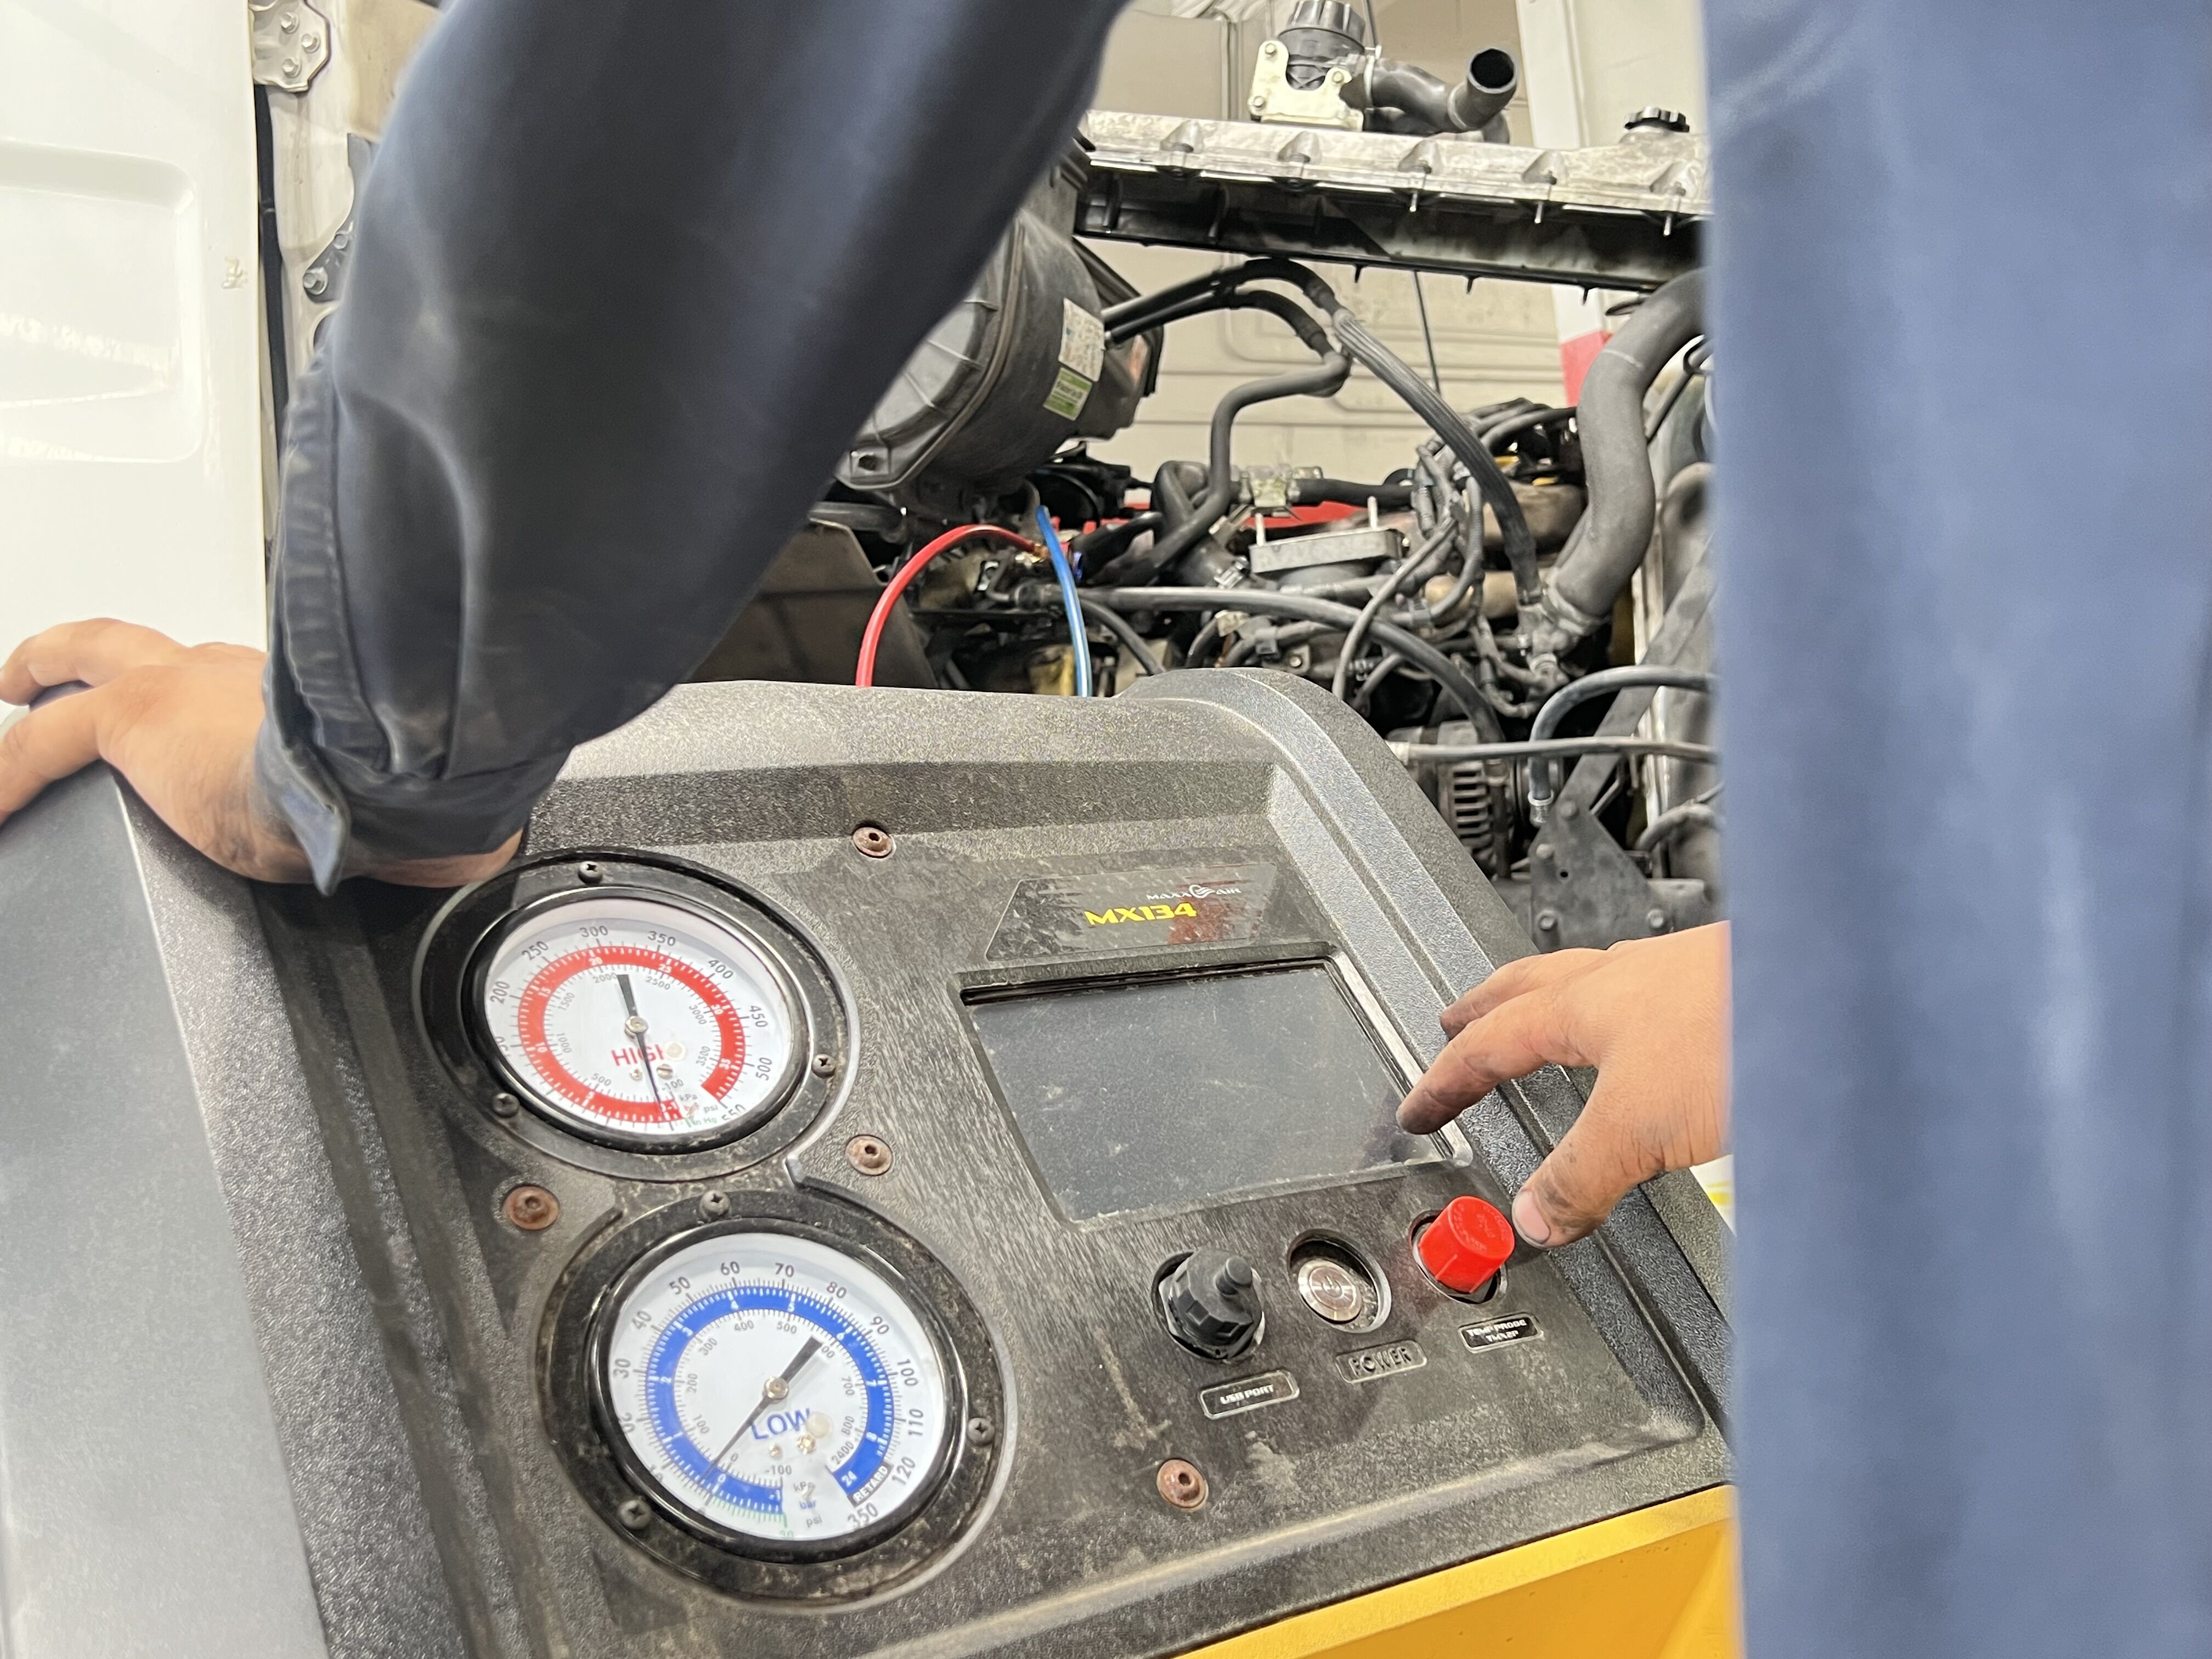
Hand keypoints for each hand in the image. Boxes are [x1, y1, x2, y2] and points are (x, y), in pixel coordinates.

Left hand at [0, 619, 515, 885]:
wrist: (378, 775)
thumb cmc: (394, 787)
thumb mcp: (387, 791)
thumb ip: (392, 802)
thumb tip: (450, 847)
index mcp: (288, 692)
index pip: (220, 676)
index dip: (191, 688)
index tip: (191, 714)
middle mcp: (227, 673)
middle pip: (132, 645)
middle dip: (83, 656)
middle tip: (42, 672)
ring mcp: (175, 684)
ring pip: (79, 663)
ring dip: (36, 684)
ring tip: (7, 707)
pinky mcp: (131, 717)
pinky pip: (36, 745)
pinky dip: (2, 771)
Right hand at [1398, 923, 1728, 1247]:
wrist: (1849, 998)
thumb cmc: (1747, 1033)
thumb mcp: (1641, 1127)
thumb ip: (1581, 1177)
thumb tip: (1535, 1217)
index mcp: (1586, 1003)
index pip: (1490, 1043)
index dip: (1447, 1080)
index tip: (1419, 1107)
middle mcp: (1629, 977)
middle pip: (1533, 986)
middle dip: (1487, 1009)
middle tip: (1457, 1021)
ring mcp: (1683, 973)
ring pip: (1598, 982)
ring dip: (1558, 1002)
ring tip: (1553, 1026)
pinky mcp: (1734, 986)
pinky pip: (1657, 995)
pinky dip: (1631, 1014)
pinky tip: (1660, 1040)